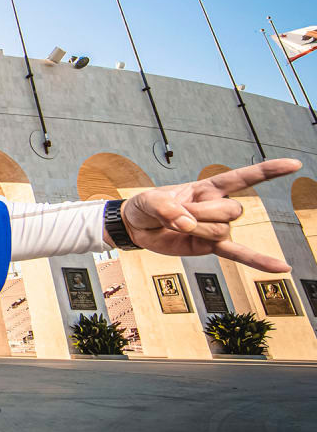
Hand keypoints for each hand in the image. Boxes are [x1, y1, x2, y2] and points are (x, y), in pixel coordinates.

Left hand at [115, 158, 301, 272]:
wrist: (137, 226)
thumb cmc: (147, 206)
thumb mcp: (150, 199)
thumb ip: (166, 208)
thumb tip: (188, 225)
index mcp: (207, 188)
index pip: (242, 177)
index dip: (267, 170)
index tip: (294, 164)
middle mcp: (217, 206)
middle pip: (230, 210)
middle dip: (203, 213)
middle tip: (180, 213)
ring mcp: (216, 228)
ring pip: (222, 230)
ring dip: (198, 230)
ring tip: (180, 227)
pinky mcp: (210, 247)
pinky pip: (237, 254)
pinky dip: (258, 261)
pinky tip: (281, 267)